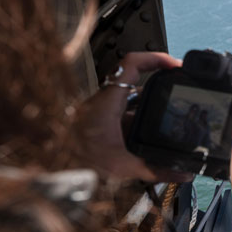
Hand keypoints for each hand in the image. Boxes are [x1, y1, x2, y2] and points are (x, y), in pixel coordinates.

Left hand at [73, 52, 182, 181]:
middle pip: (137, 83)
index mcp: (107, 102)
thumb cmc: (73, 163)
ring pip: (130, 102)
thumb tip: (181, 172)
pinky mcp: (98, 124)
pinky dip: (138, 124)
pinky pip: (123, 116)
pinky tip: (148, 140)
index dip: (156, 59)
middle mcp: (103, 102)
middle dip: (160, 88)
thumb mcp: (121, 168)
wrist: (50, 172)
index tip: (175, 65)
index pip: (132, 64)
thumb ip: (154, 170)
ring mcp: (100, 112)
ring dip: (149, 109)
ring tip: (167, 120)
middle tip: (178, 91)